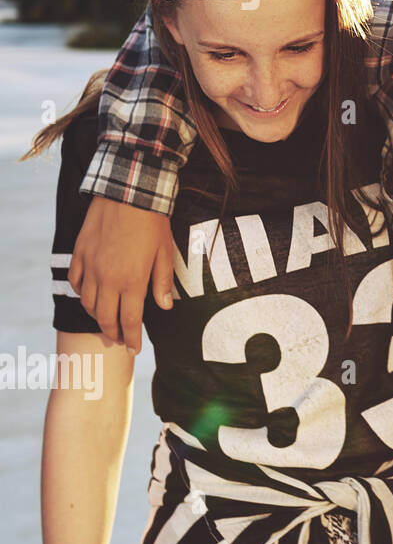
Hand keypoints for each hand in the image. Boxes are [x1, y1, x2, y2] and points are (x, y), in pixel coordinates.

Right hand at [67, 197, 173, 352]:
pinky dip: (83, 294)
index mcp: (131, 281)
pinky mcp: (80, 255)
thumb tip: (164, 307)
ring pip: (89, 303)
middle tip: (120, 340)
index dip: (131, 339)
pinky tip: (91, 297)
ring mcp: (91, 267)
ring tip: (107, 321)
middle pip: (105, 317)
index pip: (130, 320)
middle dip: (113, 333)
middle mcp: (108, 279)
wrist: (128, 194)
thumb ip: (162, 282)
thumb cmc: (153, 223)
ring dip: (97, 316)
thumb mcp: (165, 253)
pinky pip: (77, 282)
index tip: (134, 350)